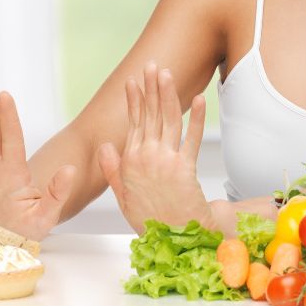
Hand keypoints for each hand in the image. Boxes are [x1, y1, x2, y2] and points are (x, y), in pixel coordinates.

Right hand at [97, 62, 214, 233]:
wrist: (174, 239)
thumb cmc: (150, 218)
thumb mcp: (122, 196)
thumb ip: (113, 170)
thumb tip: (105, 145)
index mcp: (130, 162)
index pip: (133, 123)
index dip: (135, 100)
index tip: (133, 81)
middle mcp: (146, 158)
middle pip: (150, 116)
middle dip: (151, 88)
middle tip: (152, 66)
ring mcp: (166, 162)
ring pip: (168, 121)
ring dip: (167, 95)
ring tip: (167, 74)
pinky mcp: (185, 169)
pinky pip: (191, 138)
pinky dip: (196, 118)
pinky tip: (199, 99)